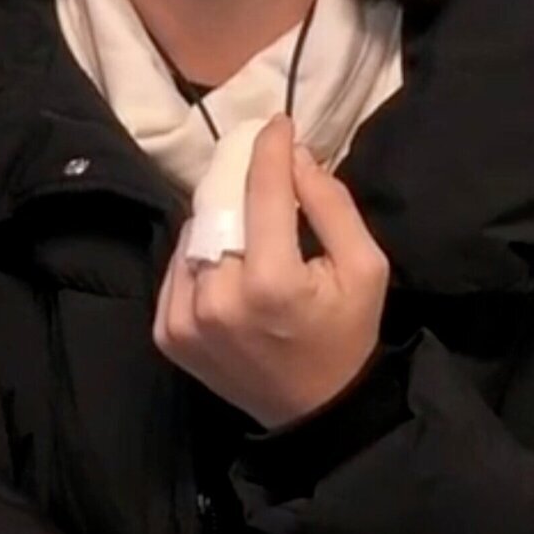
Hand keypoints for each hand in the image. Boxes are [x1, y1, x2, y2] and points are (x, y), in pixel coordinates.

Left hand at [152, 115, 390, 429]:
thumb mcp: (366, 266)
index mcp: (271, 282)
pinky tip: (227, 260)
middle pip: (222, 208)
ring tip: (247, 223)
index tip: (277, 123)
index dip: (269, 148)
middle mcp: (218, 299)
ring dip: (219, 218)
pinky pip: (177, 267)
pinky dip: (200, 253)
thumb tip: (293, 154)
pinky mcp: (168, 334)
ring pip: (194, 234)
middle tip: (261, 166)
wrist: (315, 411)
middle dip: (243, 181)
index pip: (262, 190)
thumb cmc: (347, 333)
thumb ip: (331, 204)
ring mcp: (185, 319)